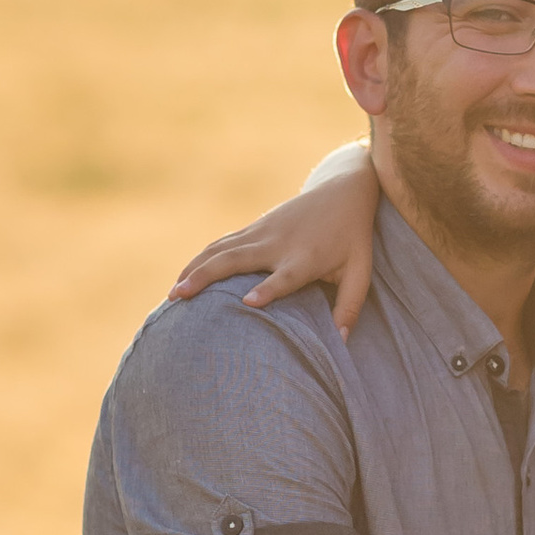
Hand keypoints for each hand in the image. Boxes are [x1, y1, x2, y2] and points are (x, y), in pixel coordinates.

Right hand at [166, 170, 379, 334]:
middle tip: (180, 297)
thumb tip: (340, 342)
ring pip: (220, 250)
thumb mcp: (361, 273)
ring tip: (173, 294)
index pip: (285, 277)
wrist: (342, 191)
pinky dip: (200, 259)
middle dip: (207, 277)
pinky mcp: (253, 228)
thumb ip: (350, 307)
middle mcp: (278, 243)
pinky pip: (221, 244)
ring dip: (194, 269)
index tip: (248, 303)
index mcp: (305, 257)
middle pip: (237, 259)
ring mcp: (262, 232)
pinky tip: (184, 276)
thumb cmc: (353, 238)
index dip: (268, 290)